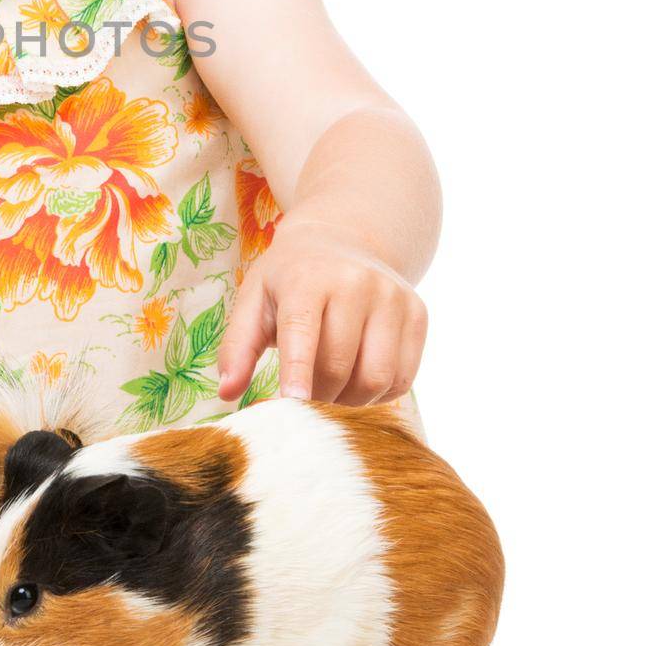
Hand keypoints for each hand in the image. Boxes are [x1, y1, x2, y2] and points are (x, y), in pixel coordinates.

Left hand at [216, 220, 427, 404]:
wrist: (342, 240)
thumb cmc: (288, 279)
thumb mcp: (253, 300)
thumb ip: (237, 347)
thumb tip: (227, 392)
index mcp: (307, 277)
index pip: (303, 332)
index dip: (298, 372)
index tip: (293, 405)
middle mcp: (356, 282)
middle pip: (339, 365)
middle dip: (317, 396)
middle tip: (302, 401)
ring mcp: (393, 296)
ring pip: (376, 377)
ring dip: (350, 401)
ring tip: (329, 390)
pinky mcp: (418, 314)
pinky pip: (401, 378)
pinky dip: (378, 394)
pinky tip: (356, 378)